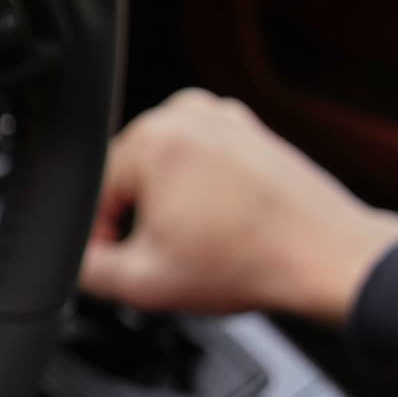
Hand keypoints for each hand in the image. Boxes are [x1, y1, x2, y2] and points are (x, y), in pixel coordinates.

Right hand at [78, 89, 397, 327]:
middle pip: (128, 176)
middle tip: (168, 259)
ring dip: (169, 207)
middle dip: (138, 218)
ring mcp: (222, 116)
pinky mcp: (247, 129)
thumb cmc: (252, 263)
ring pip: (164, 169)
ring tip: (201, 244)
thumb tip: (70, 259)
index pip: (94, 192)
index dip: (103, 238)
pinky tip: (223, 228)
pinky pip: (200, 162)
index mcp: (153, 139)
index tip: (125, 264)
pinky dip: (201, 194)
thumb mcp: (144, 283)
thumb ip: (86, 270)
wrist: (327, 258)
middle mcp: (186, 113)